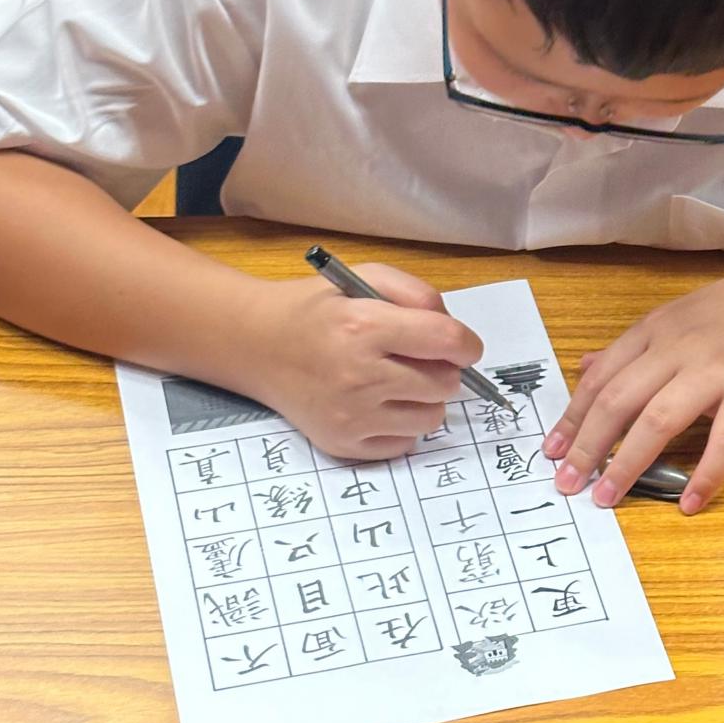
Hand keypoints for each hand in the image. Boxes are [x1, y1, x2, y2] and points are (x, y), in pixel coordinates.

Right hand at [244, 264, 483, 459]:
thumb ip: (418, 295)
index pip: (447, 342)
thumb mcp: (364, 278)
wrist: (256, 345)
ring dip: (425, 400)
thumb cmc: (316, 310)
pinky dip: (402, 426)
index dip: (467, 344)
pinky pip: (404, 444)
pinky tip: (380, 404)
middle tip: (418, 360)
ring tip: (399, 382)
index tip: (463, 347)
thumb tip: (456, 334)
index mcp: (364, 326)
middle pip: (444, 384)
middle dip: (443, 370)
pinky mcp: (343, 443)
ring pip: (431, 418)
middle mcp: (358, 375)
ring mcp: (350, 415)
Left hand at [542, 266, 723, 514]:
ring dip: (627, 463)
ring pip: (659, 421)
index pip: (601, 378)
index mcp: (654, 332)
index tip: (551, 451)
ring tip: (606, 497)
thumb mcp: (676, 316)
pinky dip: (706, 474)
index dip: (572, 417)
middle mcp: (677, 350)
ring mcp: (715, 371)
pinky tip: (689, 503)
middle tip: (566, 484)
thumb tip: (584, 367)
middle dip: (587, 446)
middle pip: (618, 401)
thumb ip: (630, 347)